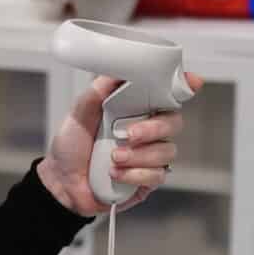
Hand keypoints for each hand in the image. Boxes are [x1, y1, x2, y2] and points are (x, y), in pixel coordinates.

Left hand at [36, 73, 205, 217]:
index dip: (183, 86)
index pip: (166, 95)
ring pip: (167, 151)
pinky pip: (157, 176)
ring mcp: (149, 156)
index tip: (191, 81)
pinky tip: (115, 174)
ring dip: (139, 155)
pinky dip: (135, 174)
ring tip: (113, 158)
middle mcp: (147, 131)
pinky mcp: (147, 180)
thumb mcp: (80, 112)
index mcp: (135, 109)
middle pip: (174, 122)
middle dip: (154, 128)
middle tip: (128, 134)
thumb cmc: (72, 146)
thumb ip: (99, 91)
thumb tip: (116, 71)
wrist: (61, 182)